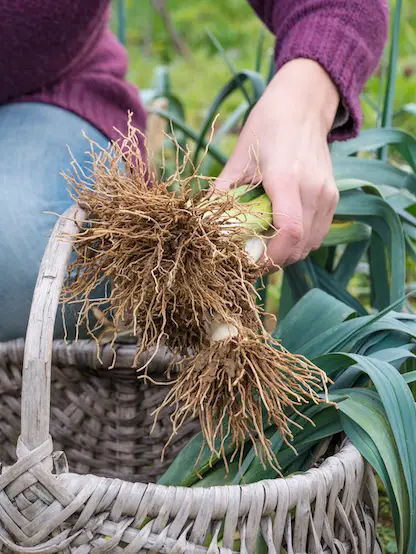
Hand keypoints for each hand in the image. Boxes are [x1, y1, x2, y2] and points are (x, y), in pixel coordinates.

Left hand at [216, 59, 339, 268]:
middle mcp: (313, 190)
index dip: (270, 257)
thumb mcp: (238, 159)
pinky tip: (281, 236)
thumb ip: (222, 193)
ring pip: (311, 244)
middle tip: (251, 261)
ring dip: (288, 254)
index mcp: (287, 179)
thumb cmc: (265, 129)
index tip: (249, 263)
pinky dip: (300, 243)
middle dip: (275, 260)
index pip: (288, 232)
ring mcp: (327, 195)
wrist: (302, 107)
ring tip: (265, 249)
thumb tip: (203, 224)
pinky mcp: (333, 197)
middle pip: (299, 245)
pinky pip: (319, 233)